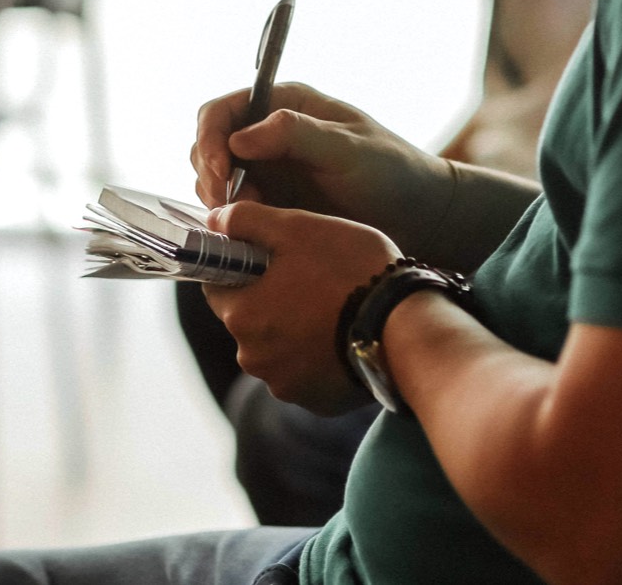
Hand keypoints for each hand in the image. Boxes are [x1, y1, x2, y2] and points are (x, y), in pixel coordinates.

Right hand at [189, 83, 450, 253]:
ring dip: (221, 199)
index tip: (222, 173)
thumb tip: (240, 138)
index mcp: (285, 105)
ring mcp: (268, 168)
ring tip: (250, 219)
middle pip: (210, 144)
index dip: (210, 139)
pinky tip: (255, 229)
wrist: (417, 214)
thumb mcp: (348, 149)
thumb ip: (295, 135)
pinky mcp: (273, 201)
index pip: (223, 110)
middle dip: (210, 174)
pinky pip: (234, 206)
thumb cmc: (391, 172)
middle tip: (228, 206)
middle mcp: (269, 132)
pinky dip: (233, 218)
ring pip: (216, 178)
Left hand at [203, 201, 399, 414]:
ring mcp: (285, 384)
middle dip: (271, 300)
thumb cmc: (351, 271)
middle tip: (313, 280)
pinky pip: (306, 375)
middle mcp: (253, 357)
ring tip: (336, 310)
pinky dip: (319, 358)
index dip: (242, 267)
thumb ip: (248, 220)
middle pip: (249, 319)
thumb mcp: (298, 228)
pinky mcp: (315, 402)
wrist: (406, 328)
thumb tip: (215, 219)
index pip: (218, 286)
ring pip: (278, 348)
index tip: (271, 259)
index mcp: (240, 315)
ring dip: (295, 331)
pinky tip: (346, 337)